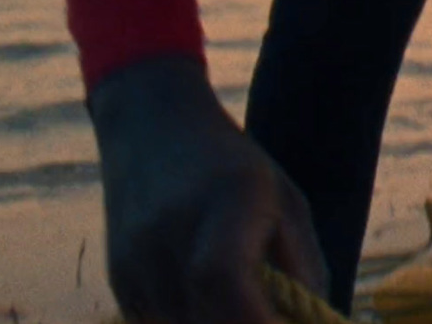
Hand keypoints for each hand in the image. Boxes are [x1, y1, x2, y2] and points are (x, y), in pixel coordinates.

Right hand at [87, 55, 328, 322]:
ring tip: (246, 304)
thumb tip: (312, 323)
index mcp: (223, 204)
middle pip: (202, 319)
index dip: (258, 321)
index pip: (224, 279)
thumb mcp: (286, 202)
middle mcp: (170, 234)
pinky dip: (191, 323)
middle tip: (274, 318)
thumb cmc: (236, 168)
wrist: (152, 127)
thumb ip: (304, 267)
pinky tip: (210, 302)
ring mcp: (136, 260)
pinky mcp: (120, 280)